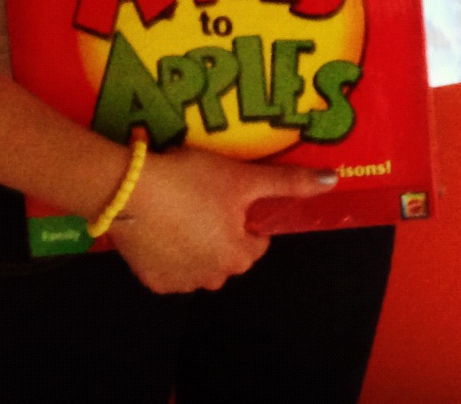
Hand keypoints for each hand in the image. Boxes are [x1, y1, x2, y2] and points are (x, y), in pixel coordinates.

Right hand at [111, 146, 335, 293]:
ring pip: (199, 260)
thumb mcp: (244, 176)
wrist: (128, 190)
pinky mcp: (151, 280)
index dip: (247, 215)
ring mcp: (179, 283)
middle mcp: (211, 279)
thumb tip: (332, 181)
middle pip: (228, 252)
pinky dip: (169, 247)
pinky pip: (170, 264)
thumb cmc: (192, 181)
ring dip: (196, 239)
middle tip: (204, 195)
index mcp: (237, 257)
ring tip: (181, 204)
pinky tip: (161, 221)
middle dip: (222, 228)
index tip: (230, 194)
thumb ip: (289, 182)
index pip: (257, 241)